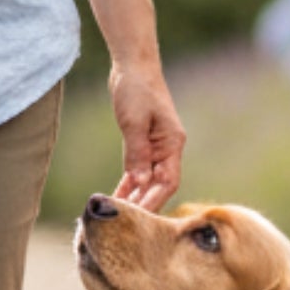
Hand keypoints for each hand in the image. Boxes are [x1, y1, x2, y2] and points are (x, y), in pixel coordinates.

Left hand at [109, 57, 184, 209]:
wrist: (132, 66)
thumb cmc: (136, 89)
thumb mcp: (134, 122)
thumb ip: (137, 153)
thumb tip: (139, 183)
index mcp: (172, 143)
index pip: (168, 180)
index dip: (155, 199)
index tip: (141, 217)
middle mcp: (167, 148)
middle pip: (158, 184)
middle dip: (144, 203)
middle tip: (126, 223)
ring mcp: (155, 147)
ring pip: (146, 179)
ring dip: (134, 197)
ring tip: (119, 216)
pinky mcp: (141, 143)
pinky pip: (136, 169)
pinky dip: (128, 184)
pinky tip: (117, 198)